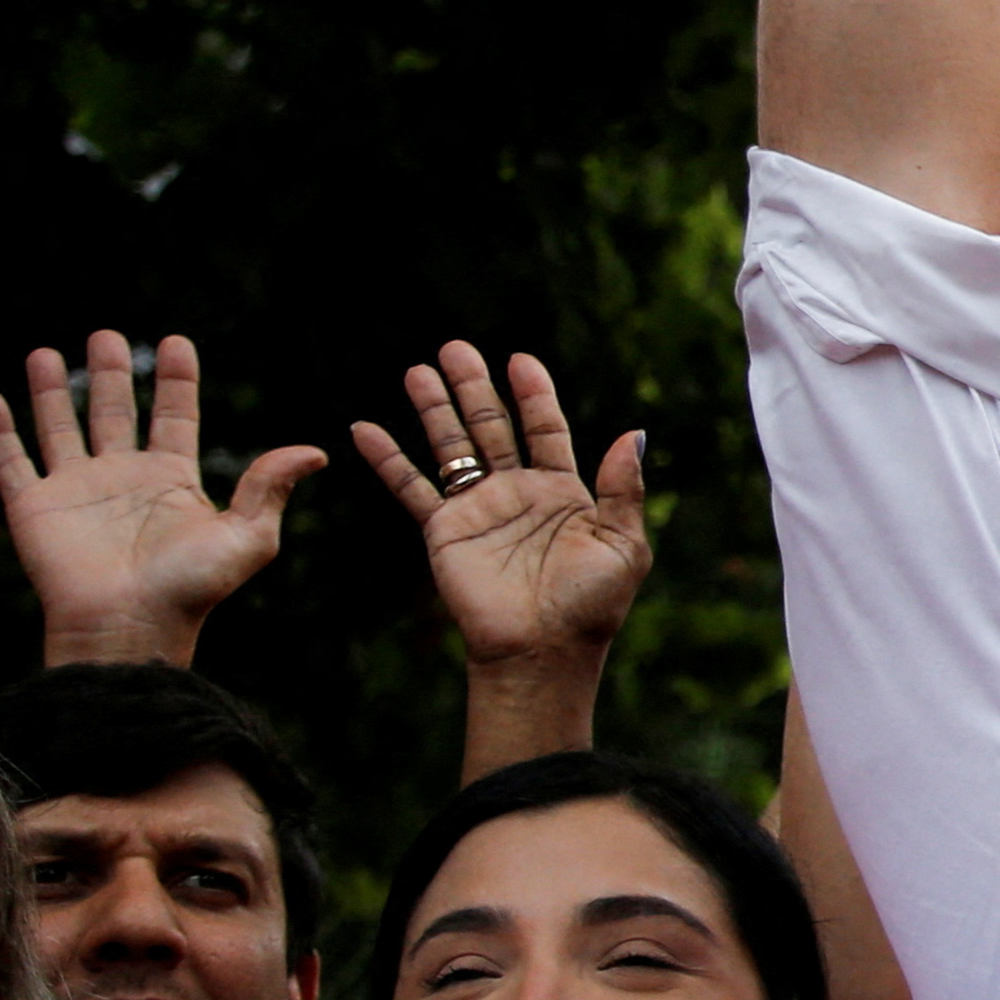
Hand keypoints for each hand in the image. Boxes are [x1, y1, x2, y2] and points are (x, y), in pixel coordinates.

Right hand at [0, 332, 325, 667]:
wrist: (130, 626)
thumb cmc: (191, 588)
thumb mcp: (247, 536)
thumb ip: (271, 488)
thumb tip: (317, 451)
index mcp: (172, 479)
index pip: (174, 415)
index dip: (176, 380)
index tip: (177, 341)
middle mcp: (122, 477)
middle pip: (114, 411)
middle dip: (110, 373)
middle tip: (107, 335)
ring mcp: (76, 490)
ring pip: (59, 426)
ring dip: (50, 390)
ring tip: (47, 351)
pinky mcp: (34, 507)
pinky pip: (10, 461)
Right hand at [351, 346, 651, 672]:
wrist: (542, 651)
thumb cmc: (590, 605)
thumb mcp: (623, 543)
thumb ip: (623, 488)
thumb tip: (635, 432)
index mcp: (563, 492)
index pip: (546, 429)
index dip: (534, 394)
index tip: (519, 358)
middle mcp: (518, 493)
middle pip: (492, 426)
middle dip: (474, 387)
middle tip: (455, 348)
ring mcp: (478, 509)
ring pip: (452, 447)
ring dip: (434, 409)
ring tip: (417, 370)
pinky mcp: (444, 530)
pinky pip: (412, 487)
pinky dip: (388, 459)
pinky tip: (364, 428)